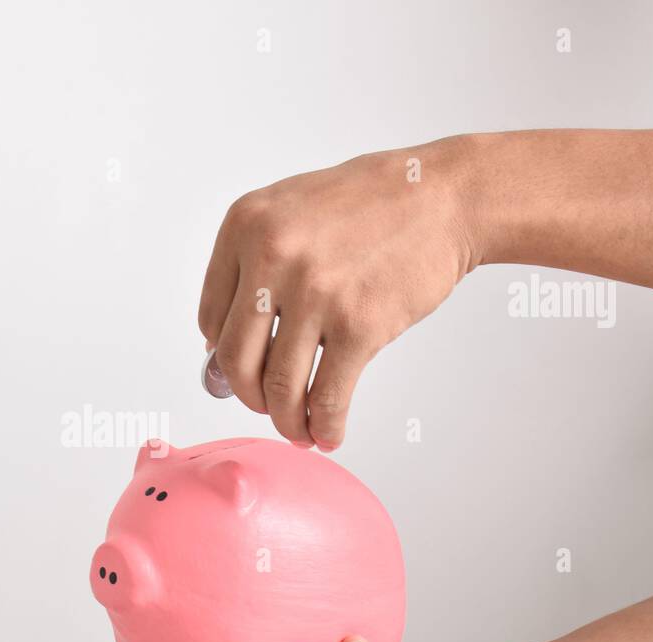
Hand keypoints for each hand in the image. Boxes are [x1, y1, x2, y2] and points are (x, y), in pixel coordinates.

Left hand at [198, 137, 477, 449]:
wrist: (442, 197)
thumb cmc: (372, 203)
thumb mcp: (290, 209)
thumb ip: (253, 262)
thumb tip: (224, 337)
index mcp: (246, 226)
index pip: (210, 317)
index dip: (221, 356)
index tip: (238, 372)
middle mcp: (272, 256)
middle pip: (235, 359)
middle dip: (248, 396)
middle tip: (265, 406)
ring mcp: (315, 292)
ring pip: (279, 386)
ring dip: (286, 420)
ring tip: (298, 429)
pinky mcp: (359, 324)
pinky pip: (328, 396)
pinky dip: (325, 425)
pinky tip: (328, 434)